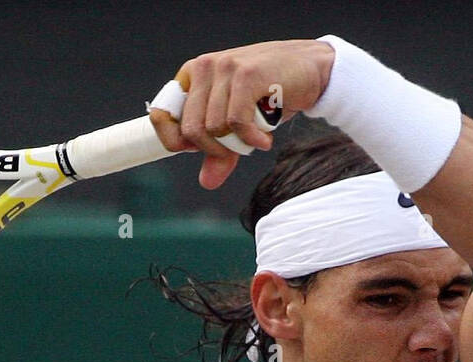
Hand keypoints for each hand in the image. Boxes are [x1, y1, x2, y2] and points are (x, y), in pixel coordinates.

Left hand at [149, 39, 335, 188]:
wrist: (311, 70)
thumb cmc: (271, 94)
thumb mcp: (239, 126)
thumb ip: (220, 151)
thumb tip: (206, 182)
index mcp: (192, 76)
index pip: (162, 114)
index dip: (175, 141)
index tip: (197, 150)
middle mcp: (204, 68)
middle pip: (191, 130)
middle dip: (214, 149)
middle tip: (237, 149)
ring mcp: (225, 67)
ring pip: (214, 128)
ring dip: (237, 144)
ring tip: (255, 138)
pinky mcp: (246, 74)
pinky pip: (236, 123)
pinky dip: (251, 139)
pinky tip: (264, 141)